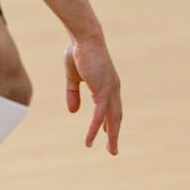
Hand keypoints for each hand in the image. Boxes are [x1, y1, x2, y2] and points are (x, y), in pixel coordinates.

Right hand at [64, 35, 121, 154]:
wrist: (84, 38)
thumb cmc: (78, 52)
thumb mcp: (73, 77)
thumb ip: (73, 94)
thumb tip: (72, 111)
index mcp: (107, 84)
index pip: (111, 107)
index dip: (109, 122)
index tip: (108, 134)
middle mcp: (112, 89)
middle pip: (116, 117)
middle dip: (114, 134)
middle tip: (113, 149)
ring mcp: (110, 91)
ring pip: (112, 119)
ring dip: (112, 136)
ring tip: (111, 151)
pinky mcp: (102, 91)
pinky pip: (99, 116)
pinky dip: (94, 129)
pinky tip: (90, 140)